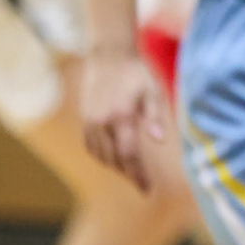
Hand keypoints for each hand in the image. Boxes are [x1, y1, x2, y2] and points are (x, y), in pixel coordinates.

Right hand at [80, 50, 169, 192]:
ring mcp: (90, 122)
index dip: (138, 174)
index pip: (129, 155)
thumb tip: (160, 140)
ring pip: (101, 156)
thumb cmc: (136, 72)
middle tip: (142, 183)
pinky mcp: (84, 119)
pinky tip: (114, 158)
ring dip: (116, 166)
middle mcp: (102, 123)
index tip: (147, 189)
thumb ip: (155, 115)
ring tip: (132, 172)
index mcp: (121, 116)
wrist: (108, 55)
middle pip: (115, 159)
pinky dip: (102, 156)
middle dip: (129, 173)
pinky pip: (91, 147)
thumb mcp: (152, 89)